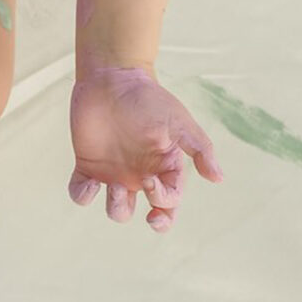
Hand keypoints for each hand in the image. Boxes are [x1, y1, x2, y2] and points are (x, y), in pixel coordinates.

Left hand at [67, 64, 221, 232]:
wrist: (113, 78)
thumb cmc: (150, 99)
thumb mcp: (180, 123)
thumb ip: (200, 150)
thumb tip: (219, 179)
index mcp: (164, 167)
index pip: (171, 200)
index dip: (163, 200)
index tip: (150, 182)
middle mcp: (141, 174)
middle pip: (153, 214)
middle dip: (157, 223)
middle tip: (150, 217)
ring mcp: (114, 172)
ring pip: (117, 211)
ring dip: (117, 208)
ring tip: (113, 185)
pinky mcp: (88, 165)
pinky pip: (81, 193)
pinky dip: (82, 196)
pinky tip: (88, 184)